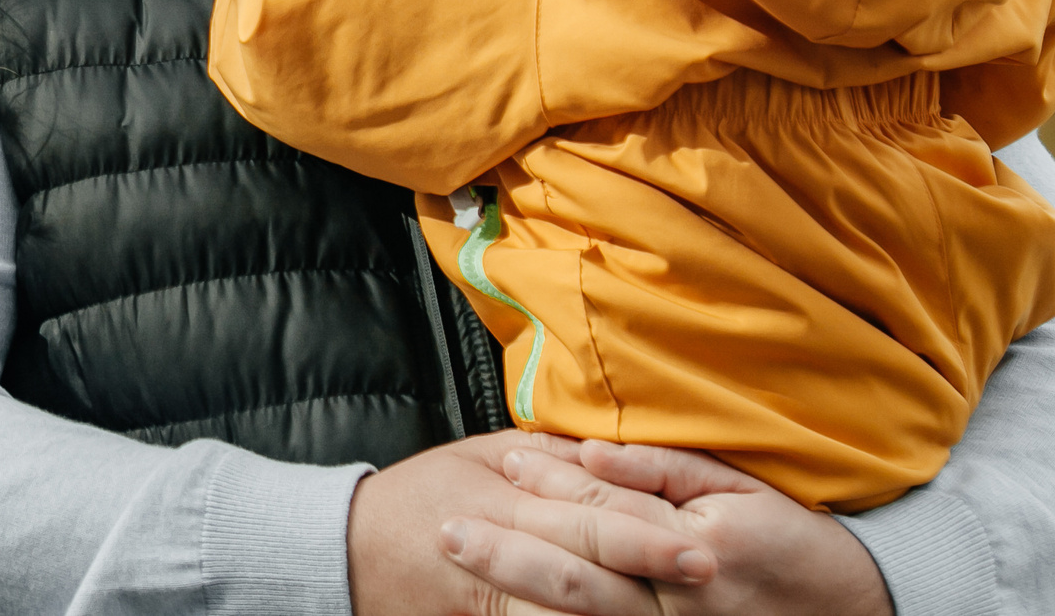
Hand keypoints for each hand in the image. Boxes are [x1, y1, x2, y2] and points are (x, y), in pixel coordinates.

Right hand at [351, 433, 708, 615]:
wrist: (347, 552)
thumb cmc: (419, 497)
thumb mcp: (475, 457)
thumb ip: (545, 456)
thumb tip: (612, 454)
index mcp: (500, 503)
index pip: (584, 517)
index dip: (645, 533)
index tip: (702, 544)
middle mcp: (500, 554)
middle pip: (586, 573)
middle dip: (648, 575)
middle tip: (708, 575)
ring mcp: (490, 605)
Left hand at [440, 439, 890, 615]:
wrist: (859, 611)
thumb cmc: (796, 541)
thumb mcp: (741, 489)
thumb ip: (662, 468)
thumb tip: (587, 449)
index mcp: (695, 546)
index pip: (603, 507)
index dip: (549, 481)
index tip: (504, 461)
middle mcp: (679, 599)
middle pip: (576, 572)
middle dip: (507, 549)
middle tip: (447, 527)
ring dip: (517, 590)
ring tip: (464, 564)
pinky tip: (510, 611)